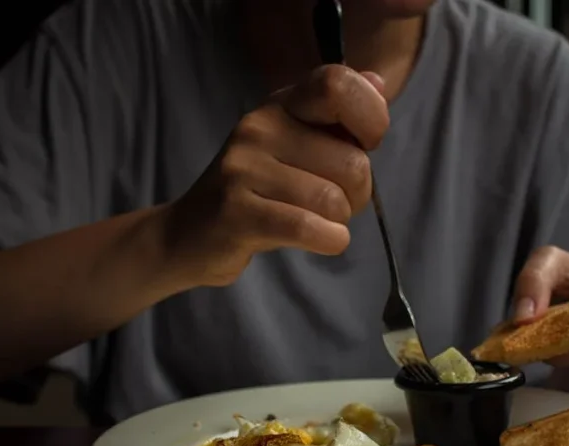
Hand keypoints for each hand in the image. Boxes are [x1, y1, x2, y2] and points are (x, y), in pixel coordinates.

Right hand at [163, 65, 388, 286]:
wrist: (190, 235)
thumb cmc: (258, 193)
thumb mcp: (296, 147)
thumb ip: (337, 119)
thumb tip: (378, 82)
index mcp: (280, 106)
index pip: (337, 85)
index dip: (371, 118)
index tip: (364, 146)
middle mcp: (260, 127)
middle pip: (352, 162)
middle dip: (358, 194)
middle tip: (333, 204)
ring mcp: (244, 168)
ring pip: (334, 200)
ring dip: (339, 223)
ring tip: (315, 222)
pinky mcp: (238, 212)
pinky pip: (309, 227)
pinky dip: (330, 241)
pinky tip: (321, 240)